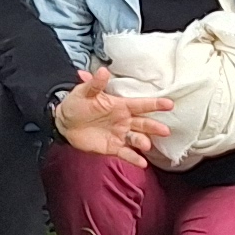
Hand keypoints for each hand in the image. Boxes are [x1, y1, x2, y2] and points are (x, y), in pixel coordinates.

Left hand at [48, 65, 174, 162]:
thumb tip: (103, 70)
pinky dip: (134, 158)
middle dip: (154, 126)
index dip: (155, 104)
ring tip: (146, 145)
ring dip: (143, 142)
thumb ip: (95, 84)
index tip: (170, 104)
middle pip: (143, 123)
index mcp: (120, 105)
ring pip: (136, 139)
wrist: (64, 123)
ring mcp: (120, 135)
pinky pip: (126, 153)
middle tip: (165, 130)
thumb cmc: (77, 104)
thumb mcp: (84, 92)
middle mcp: (124, 120)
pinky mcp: (113, 148)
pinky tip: (142, 163)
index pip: (141, 104)